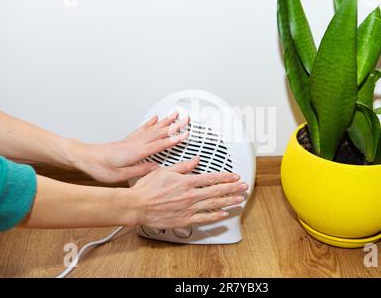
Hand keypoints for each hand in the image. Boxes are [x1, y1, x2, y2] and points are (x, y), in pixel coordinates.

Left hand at [72, 112, 189, 182]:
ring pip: (152, 129)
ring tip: (175, 115)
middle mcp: (135, 144)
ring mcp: (131, 140)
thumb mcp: (120, 175)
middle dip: (174, 126)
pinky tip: (155, 119)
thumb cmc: (99, 167)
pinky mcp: (127, 140)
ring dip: (165, 121)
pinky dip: (151, 123)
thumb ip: (139, 170)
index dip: (173, 140)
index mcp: (135, 153)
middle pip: (159, 133)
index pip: (159, 145)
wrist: (85, 158)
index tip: (185, 135)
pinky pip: (142, 129)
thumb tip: (155, 168)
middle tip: (185, 119)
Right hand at [128, 157, 248, 227]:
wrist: (137, 206)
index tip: (235, 176)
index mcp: (185, 182)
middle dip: (232, 188)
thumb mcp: (165, 171)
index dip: (225, 177)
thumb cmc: (147, 189)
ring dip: (228, 201)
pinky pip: (203, 218)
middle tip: (244, 187)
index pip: (211, 178)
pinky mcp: (184, 219)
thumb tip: (195, 160)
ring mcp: (188, 208)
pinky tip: (224, 214)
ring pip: (213, 204)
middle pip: (216, 191)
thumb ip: (182, 166)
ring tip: (239, 199)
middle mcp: (189, 195)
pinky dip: (215, 216)